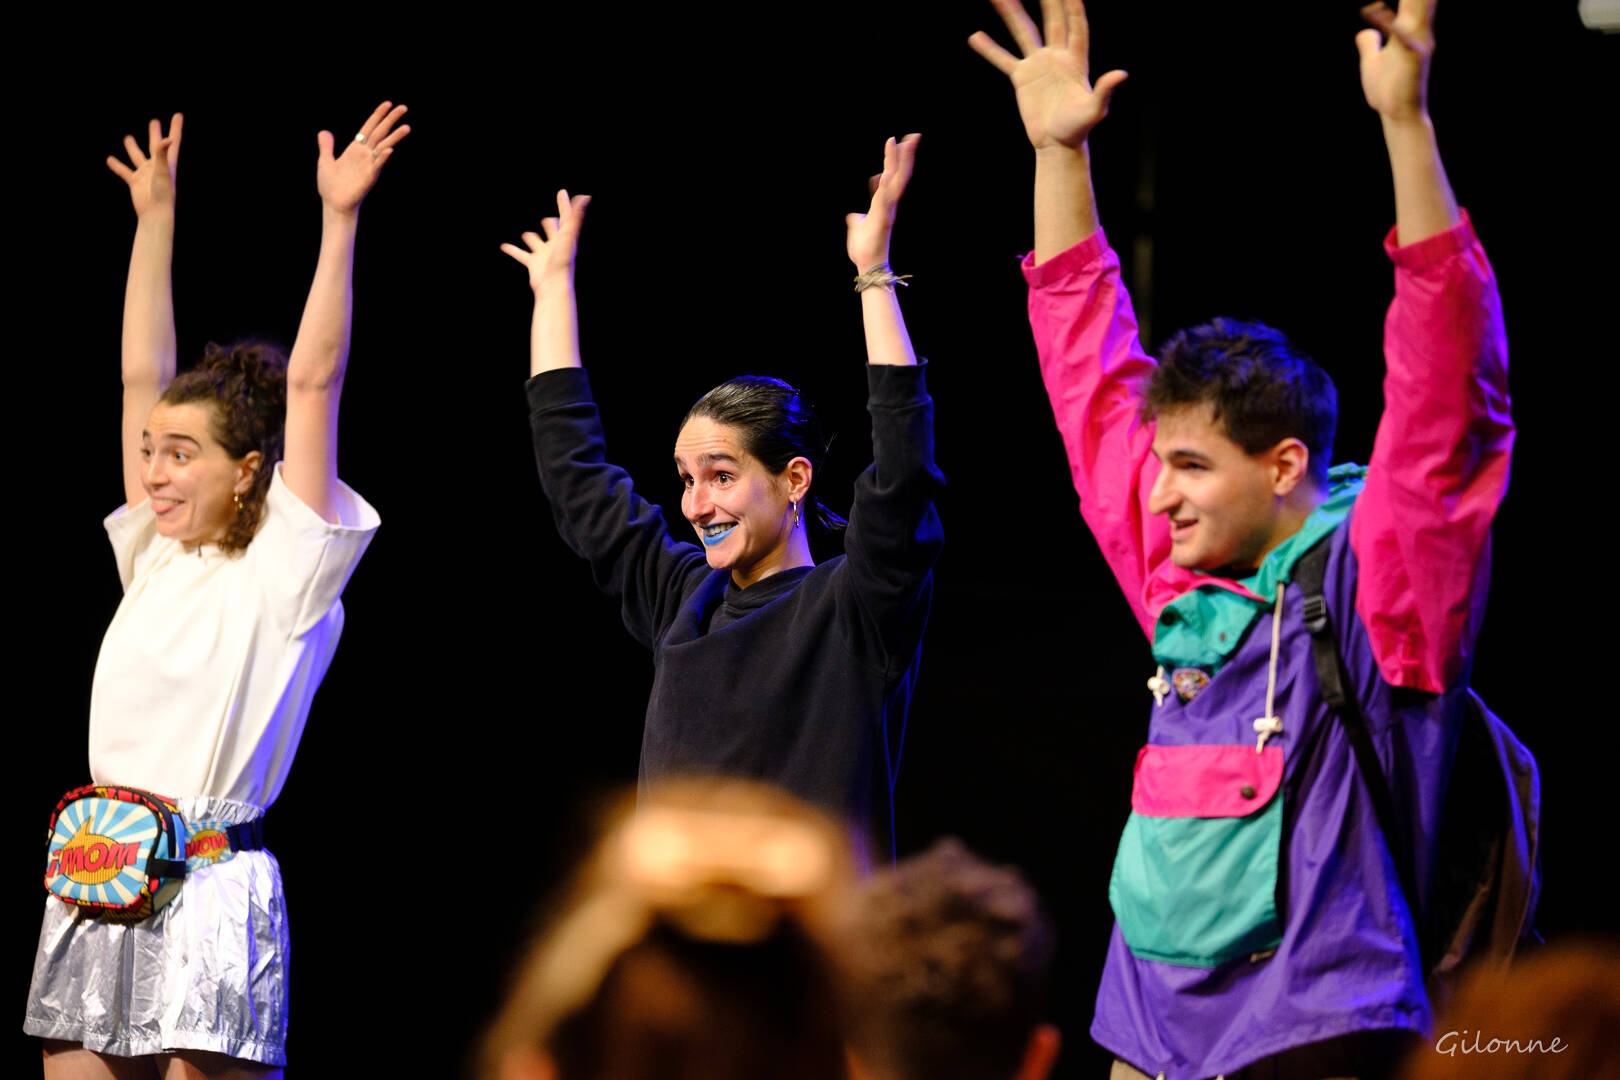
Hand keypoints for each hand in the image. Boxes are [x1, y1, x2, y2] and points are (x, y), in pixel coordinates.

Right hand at [107, 114, 181, 217]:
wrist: (155, 214)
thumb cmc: (163, 193)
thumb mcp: (163, 171)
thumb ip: (162, 153)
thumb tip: (168, 138)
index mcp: (168, 162)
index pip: (173, 140)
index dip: (176, 127)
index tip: (178, 115)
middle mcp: (157, 166)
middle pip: (156, 145)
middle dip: (155, 133)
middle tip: (154, 121)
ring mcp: (146, 174)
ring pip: (138, 156)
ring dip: (133, 147)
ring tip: (128, 137)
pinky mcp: (136, 182)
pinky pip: (124, 171)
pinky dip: (117, 166)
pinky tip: (110, 159)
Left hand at [317, 102, 409, 214]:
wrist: (333, 204)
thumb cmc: (330, 186)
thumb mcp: (325, 161)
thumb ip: (326, 146)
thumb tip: (324, 132)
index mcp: (355, 149)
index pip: (369, 128)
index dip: (377, 115)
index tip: (388, 104)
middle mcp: (365, 155)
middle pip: (380, 133)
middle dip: (391, 120)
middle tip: (404, 107)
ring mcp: (369, 166)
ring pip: (384, 147)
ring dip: (395, 137)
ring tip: (406, 127)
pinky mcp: (368, 178)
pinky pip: (377, 166)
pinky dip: (383, 158)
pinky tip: (389, 150)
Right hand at [501, 189, 591, 292]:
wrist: (553, 285)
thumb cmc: (563, 260)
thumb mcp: (569, 234)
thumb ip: (576, 215)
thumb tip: (586, 196)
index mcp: (565, 236)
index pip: (566, 216)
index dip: (564, 204)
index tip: (562, 193)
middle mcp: (555, 244)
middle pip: (552, 229)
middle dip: (549, 224)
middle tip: (548, 221)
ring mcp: (543, 254)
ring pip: (535, 242)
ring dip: (530, 238)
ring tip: (526, 236)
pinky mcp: (533, 263)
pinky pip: (520, 254)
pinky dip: (512, 250)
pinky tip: (504, 246)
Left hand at [846, 135, 918, 270]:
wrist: (867, 265)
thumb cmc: (864, 248)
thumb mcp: (857, 226)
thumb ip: (857, 217)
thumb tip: (853, 214)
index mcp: (884, 202)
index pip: (893, 175)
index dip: (895, 158)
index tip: (897, 140)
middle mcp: (889, 203)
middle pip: (901, 173)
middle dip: (906, 154)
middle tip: (914, 135)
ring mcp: (887, 209)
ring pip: (897, 181)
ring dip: (899, 162)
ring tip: (904, 143)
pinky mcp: (882, 217)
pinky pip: (886, 197)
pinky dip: (888, 183)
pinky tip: (889, 170)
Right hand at [968, 0, 1126, 151]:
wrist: (1057, 144)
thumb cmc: (1078, 128)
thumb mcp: (1094, 110)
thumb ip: (1105, 91)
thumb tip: (1121, 74)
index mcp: (1075, 60)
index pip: (1076, 26)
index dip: (1073, 8)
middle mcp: (1056, 57)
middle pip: (1051, 21)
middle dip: (1047, 0)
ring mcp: (1038, 65)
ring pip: (1023, 33)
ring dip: (1012, 14)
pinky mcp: (1021, 78)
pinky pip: (1003, 59)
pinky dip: (990, 49)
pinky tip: (976, 37)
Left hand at [1356, 0, 1433, 122]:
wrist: (1397, 116)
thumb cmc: (1388, 90)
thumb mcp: (1371, 62)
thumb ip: (1369, 44)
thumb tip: (1364, 32)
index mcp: (1407, 27)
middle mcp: (1417, 30)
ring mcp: (1416, 43)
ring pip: (1419, 7)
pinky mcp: (1411, 59)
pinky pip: (1400, 36)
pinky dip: (1387, 22)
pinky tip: (1372, 9)